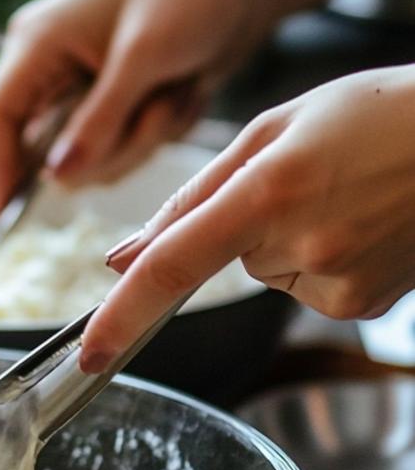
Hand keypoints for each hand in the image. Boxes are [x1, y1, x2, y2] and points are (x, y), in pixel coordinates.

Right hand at [0, 0, 414, 213]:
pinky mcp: (117, 106)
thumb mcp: (145, 54)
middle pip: (44, 153)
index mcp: (38, 42)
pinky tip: (184, 90)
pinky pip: (123, 152)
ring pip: (88, 162)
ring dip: (139, 141)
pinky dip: (158, 134)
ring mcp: (85, 92)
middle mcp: (51, 70)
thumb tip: (56, 178)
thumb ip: (99, 119)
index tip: (7, 223)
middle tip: (153, 113)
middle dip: (102, 150)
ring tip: (175, 89)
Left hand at [79, 66, 414, 372]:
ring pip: (267, 271)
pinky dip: (320, 260)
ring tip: (344, 195)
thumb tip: (124, 257)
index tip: (89, 353)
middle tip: (307, 179)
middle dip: (249, 220)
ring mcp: (336, 285)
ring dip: (289, 239)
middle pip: (226, 255)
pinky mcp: (359, 308)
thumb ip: (191, 195)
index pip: (173, 265)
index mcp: (269, 191)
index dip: (123, 313)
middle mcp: (303, 246)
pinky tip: (360, 224)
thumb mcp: (275, 127)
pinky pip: (304, 288)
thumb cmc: (379, 116)